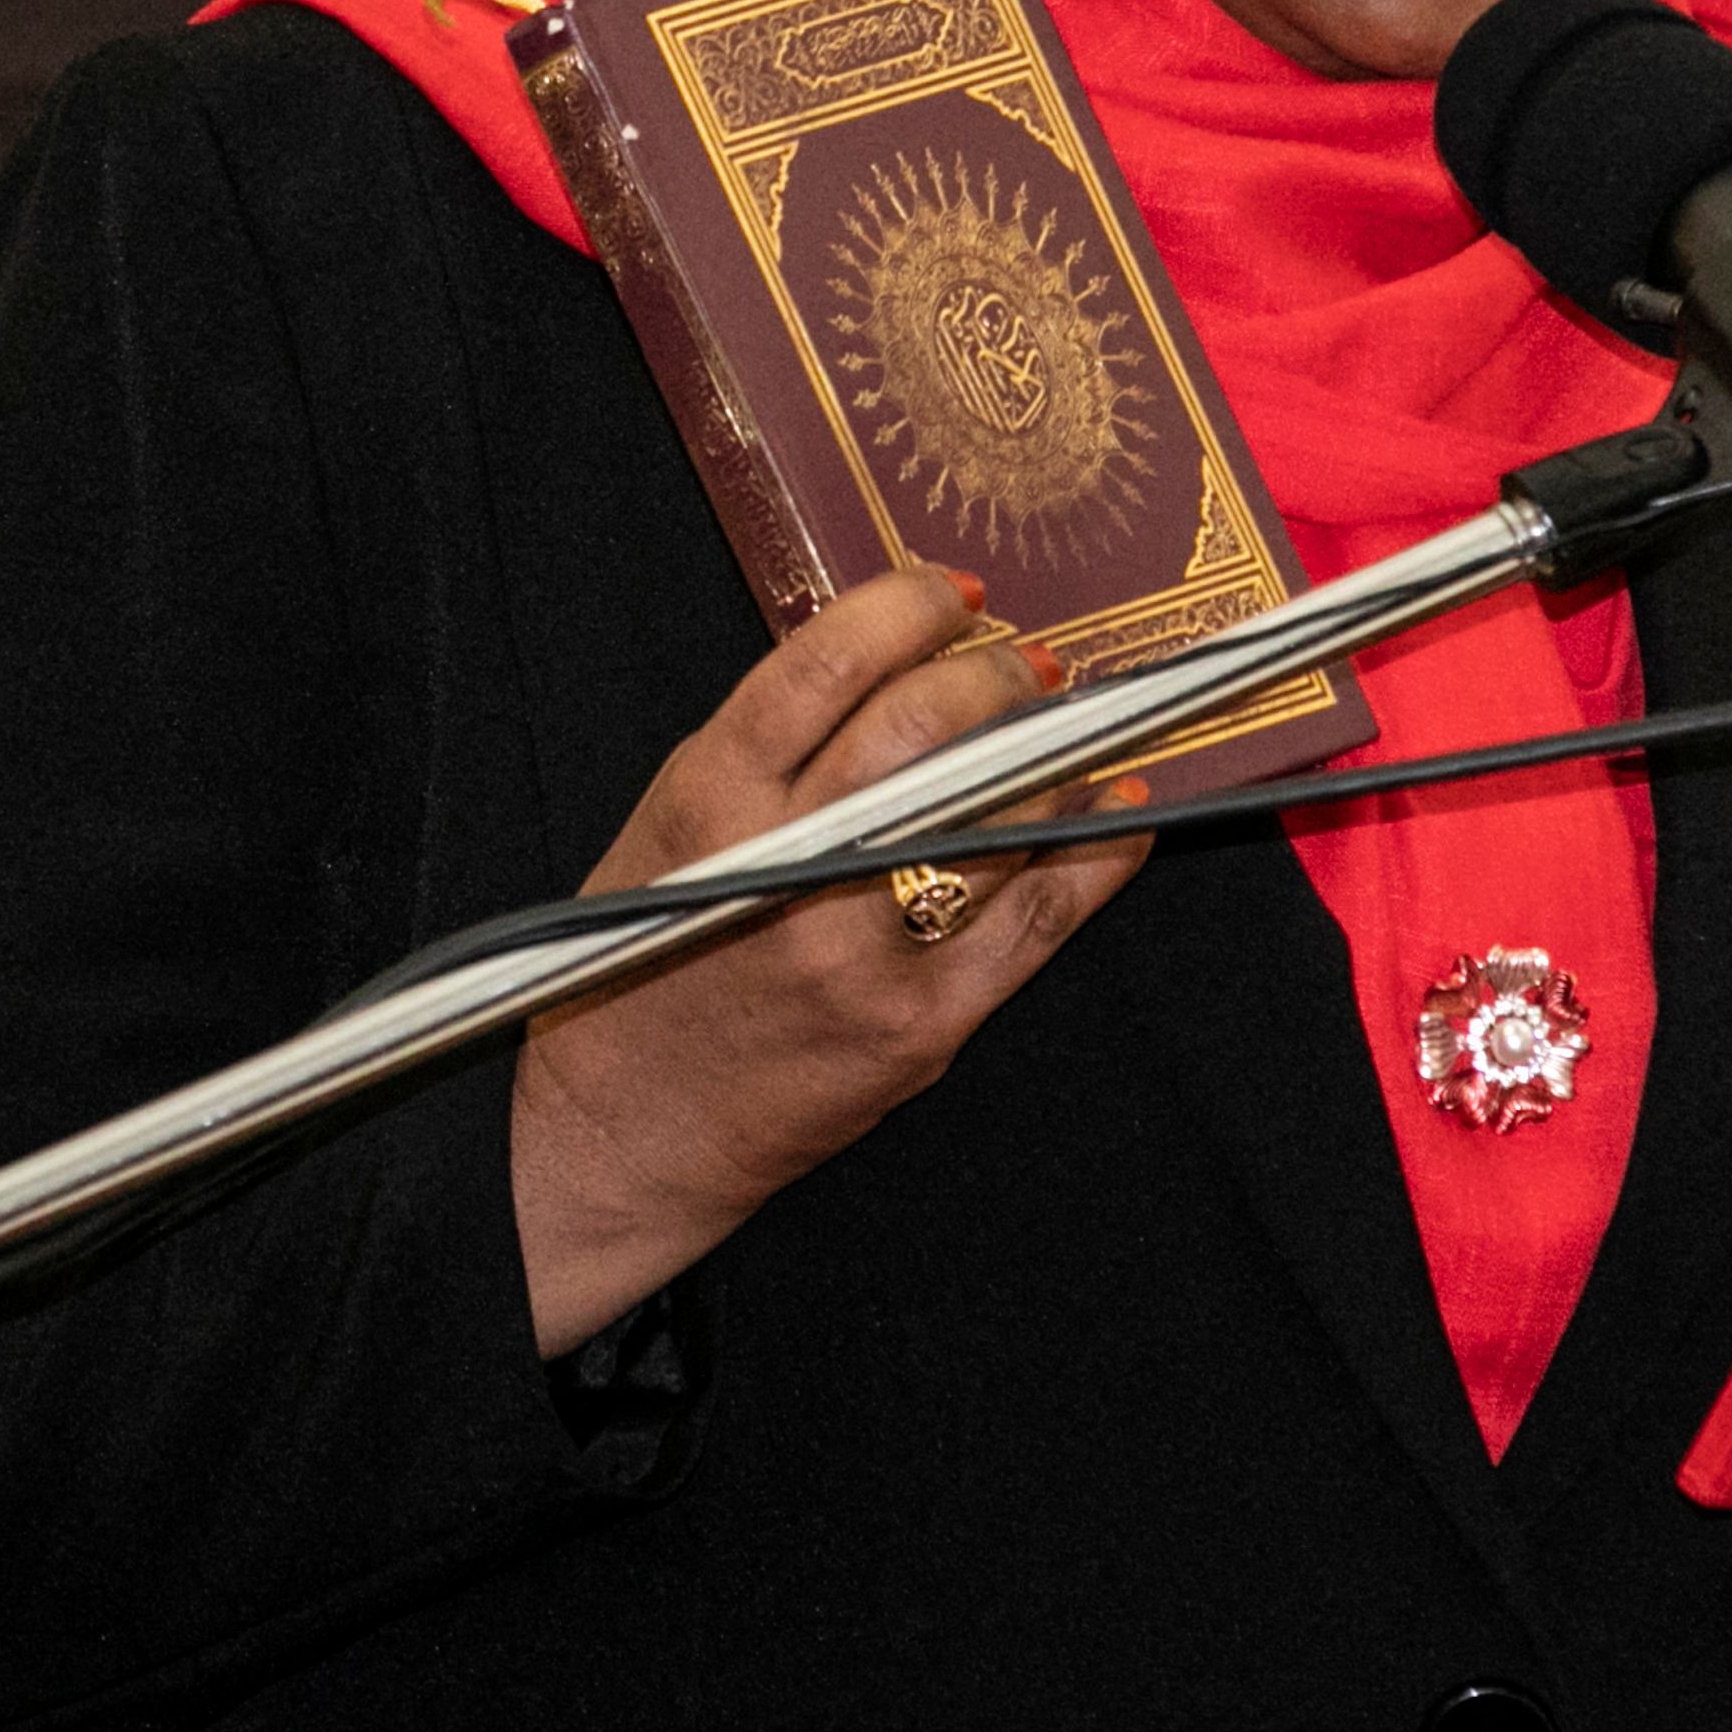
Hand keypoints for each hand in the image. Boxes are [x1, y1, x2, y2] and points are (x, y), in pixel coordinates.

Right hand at [502, 564, 1149, 1354]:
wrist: (620, 1136)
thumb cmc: (639, 971)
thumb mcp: (674, 829)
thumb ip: (772, 748)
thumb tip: (902, 663)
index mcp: (713, 802)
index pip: (828, 666)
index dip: (909, 609)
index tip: (956, 594)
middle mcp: (791, 869)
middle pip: (925, 728)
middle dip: (996, 674)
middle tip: (1026, 662)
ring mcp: (863, 951)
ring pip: (998, 814)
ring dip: (1055, 755)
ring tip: (1071, 728)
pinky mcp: (922, 1023)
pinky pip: (1039, 917)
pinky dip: (1091, 853)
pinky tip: (1111, 814)